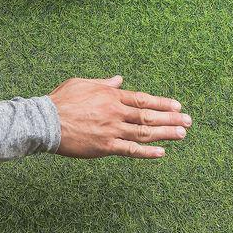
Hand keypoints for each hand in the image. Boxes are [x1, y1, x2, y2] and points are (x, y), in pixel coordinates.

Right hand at [48, 75, 190, 158]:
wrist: (45, 122)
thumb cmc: (60, 101)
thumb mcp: (81, 83)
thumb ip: (103, 83)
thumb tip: (118, 79)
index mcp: (110, 96)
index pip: (142, 99)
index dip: (162, 103)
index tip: (177, 106)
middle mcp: (115, 112)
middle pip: (149, 116)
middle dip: (171, 118)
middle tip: (188, 121)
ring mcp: (112, 130)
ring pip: (145, 132)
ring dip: (166, 133)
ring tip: (182, 134)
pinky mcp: (105, 147)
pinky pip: (131, 150)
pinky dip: (147, 152)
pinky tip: (161, 152)